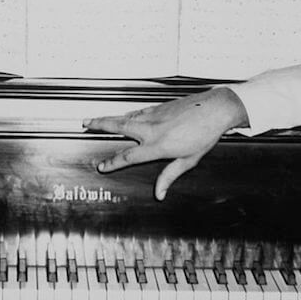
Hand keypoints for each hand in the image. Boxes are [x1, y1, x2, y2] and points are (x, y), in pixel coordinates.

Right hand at [84, 87, 246, 198]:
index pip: (129, 156)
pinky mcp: (159, 106)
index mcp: (158, 145)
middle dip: (99, 125)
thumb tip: (160, 192)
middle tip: (85, 124)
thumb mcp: (188, 160)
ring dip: (108, 118)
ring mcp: (154, 115)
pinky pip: (137, 111)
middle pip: (119, 126)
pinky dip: (126, 114)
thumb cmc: (205, 134)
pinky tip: (123, 115)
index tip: (102, 166)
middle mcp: (152, 128)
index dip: (113, 163)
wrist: (216, 109)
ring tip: (95, 119)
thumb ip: (170, 175)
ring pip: (125, 116)